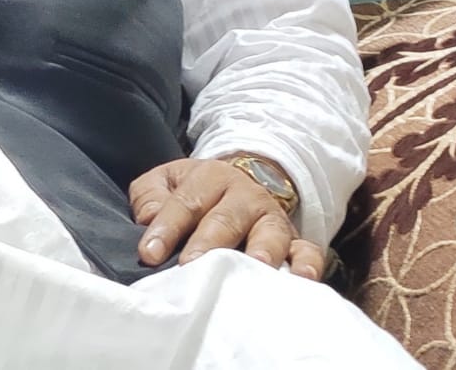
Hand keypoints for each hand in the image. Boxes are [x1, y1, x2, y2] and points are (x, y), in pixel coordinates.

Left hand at [128, 157, 323, 279]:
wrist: (242, 182)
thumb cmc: (196, 192)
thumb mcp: (166, 182)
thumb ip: (150, 197)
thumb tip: (148, 221)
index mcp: (209, 177)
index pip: (185, 202)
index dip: (166, 227)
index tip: (150, 253)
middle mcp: (244, 194)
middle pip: (225, 219)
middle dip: (208, 243)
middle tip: (192, 266)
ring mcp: (272, 217)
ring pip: (269, 232)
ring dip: (262, 250)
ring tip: (253, 267)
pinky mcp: (295, 240)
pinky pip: (307, 250)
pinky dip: (307, 263)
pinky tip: (302, 279)